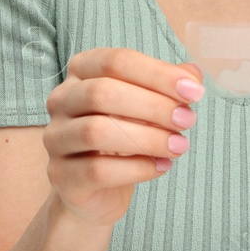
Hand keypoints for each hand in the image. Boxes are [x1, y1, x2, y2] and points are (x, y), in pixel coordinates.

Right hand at [42, 48, 203, 225]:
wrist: (96, 189)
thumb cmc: (124, 135)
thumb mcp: (147, 105)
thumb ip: (167, 87)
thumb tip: (193, 74)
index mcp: (82, 70)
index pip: (116, 61)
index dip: (158, 74)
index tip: (194, 91)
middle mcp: (61, 100)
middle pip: (102, 93)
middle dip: (153, 106)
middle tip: (188, 120)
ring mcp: (55, 138)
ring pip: (96, 132)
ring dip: (147, 138)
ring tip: (179, 146)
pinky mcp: (60, 175)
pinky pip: (97, 170)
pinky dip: (136, 168)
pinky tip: (161, 166)